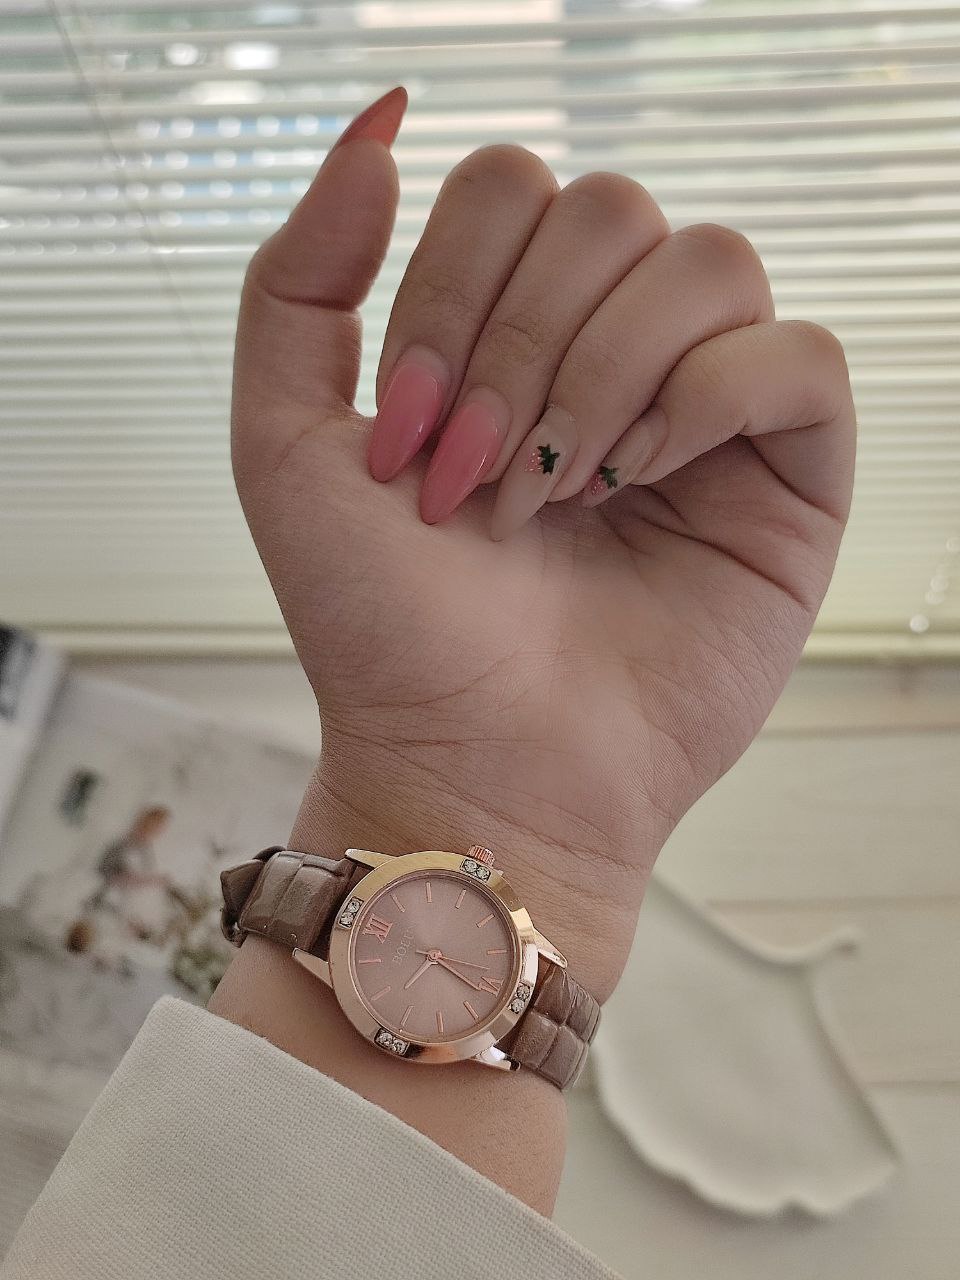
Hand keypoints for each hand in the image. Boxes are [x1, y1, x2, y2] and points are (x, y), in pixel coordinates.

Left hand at [232, 89, 854, 1001]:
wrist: (473, 766)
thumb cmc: (385, 629)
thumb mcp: (285, 444)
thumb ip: (300, 277)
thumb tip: (385, 120)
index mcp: (510, 330)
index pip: (511, 189)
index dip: (450, 295)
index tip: (410, 441)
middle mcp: (614, 351)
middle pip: (609, 210)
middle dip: (520, 348)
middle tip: (481, 486)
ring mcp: (707, 409)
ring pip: (707, 264)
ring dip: (605, 377)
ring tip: (565, 495)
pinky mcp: (788, 475)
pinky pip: (797, 358)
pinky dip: (710, 401)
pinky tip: (645, 480)